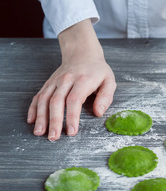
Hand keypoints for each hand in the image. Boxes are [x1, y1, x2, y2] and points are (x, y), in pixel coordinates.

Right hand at [27, 19, 115, 140]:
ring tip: (39, 132)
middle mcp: (66, 80)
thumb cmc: (97, 70)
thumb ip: (106, 97)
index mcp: (82, 81)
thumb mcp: (109, 81)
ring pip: (44, 99)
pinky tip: (31, 120)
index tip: (71, 131)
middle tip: (53, 137)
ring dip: (40, 117)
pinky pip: (38, 96)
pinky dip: (33, 108)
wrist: (82, 53)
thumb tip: (98, 113)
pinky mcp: (48, 83)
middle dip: (54, 121)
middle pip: (56, 102)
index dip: (72, 117)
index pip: (74, 100)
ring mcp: (55, 82)